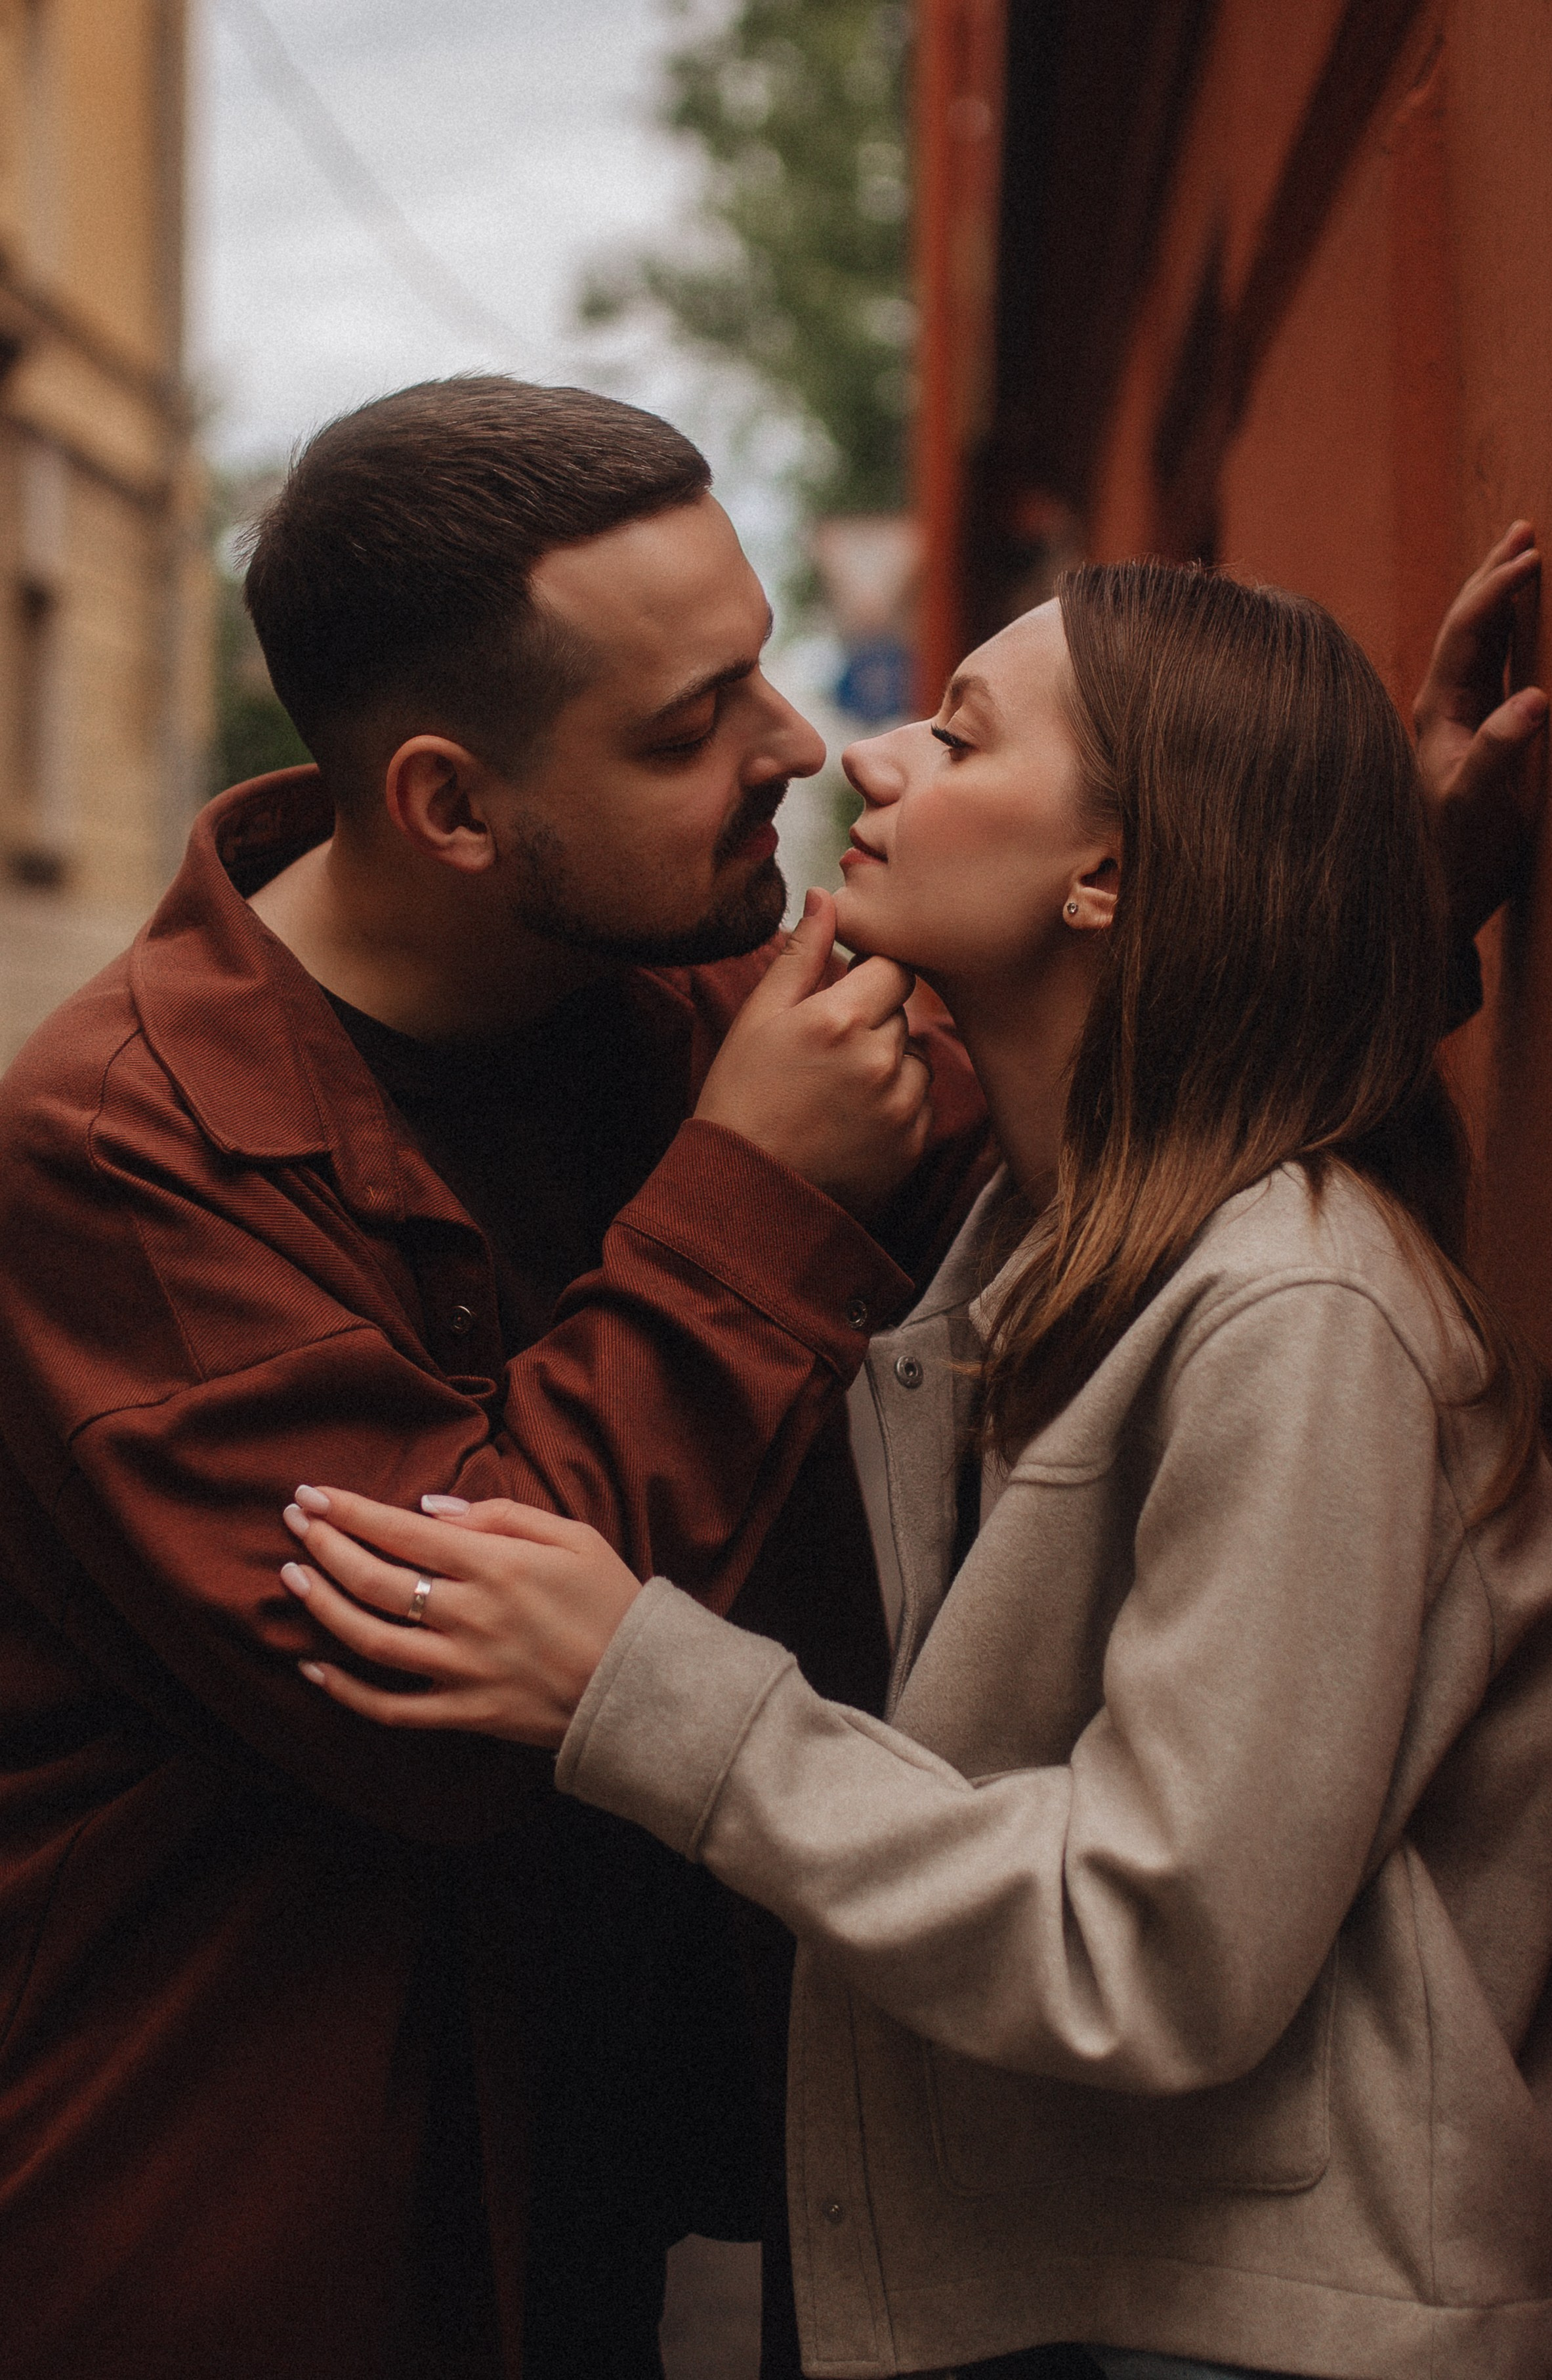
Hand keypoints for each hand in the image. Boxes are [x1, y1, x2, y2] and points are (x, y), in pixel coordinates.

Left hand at [279, 1484, 639, 1747]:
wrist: (640, 1687)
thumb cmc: (608, 1599)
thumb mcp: (570, 1535)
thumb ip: (499, 1515)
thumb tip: (428, 1510)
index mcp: (496, 1565)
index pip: (401, 1532)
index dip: (349, 1511)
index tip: (313, 1494)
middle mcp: (470, 1616)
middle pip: (374, 1580)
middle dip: (324, 1546)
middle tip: (294, 1522)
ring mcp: (463, 1670)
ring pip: (370, 1641)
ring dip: (322, 1607)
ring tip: (292, 1578)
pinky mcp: (464, 1714)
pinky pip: (390, 1708)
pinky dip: (345, 1691)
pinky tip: (312, 1667)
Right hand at [694, 887, 932, 1215]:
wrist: (745, 1190)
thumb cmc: (742, 1095)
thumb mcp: (759, 1018)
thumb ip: (801, 954)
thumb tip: (827, 894)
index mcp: (839, 1019)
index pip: (894, 968)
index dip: (871, 976)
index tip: (846, 993)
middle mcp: (878, 1060)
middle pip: (903, 1013)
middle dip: (874, 1021)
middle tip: (826, 1052)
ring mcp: (900, 1106)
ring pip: (917, 1057)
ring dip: (890, 1062)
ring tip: (838, 1088)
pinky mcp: (911, 1144)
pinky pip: (922, 1103)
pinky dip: (897, 1103)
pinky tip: (852, 1118)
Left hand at [1413, 521, 1546, 938]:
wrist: (1442, 894)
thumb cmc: (1459, 851)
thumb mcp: (1480, 801)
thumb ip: (1501, 749)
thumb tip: (1536, 699)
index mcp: (1438, 710)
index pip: (1467, 632)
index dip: (1497, 590)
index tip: (1532, 556)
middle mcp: (1443, 705)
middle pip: (1470, 624)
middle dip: (1496, 576)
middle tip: (1525, 530)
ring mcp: (1460, 717)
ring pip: (1483, 641)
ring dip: (1505, 598)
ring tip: (1526, 555)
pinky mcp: (1479, 732)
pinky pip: (1497, 667)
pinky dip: (1515, 634)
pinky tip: (1529, 621)